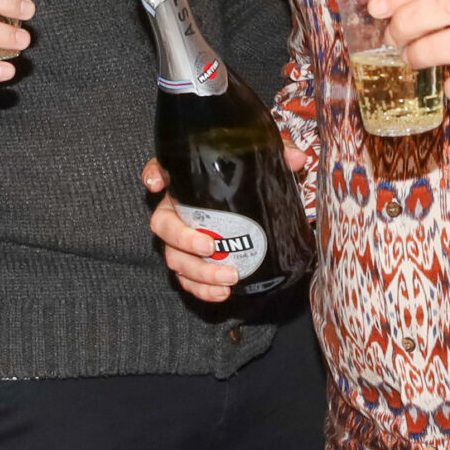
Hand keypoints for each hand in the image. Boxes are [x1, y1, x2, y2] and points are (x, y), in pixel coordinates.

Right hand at [144, 150, 313, 303]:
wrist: (256, 207)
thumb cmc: (250, 182)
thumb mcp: (265, 165)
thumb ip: (279, 155)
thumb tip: (296, 159)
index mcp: (187, 182)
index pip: (161, 169)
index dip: (153, 175)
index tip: (156, 183)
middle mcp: (178, 211)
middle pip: (163, 226)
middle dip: (183, 240)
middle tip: (211, 247)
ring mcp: (183, 240)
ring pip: (175, 258)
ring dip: (198, 272)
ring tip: (229, 278)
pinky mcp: (194, 263)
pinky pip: (188, 280)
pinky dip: (202, 289)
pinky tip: (222, 293)